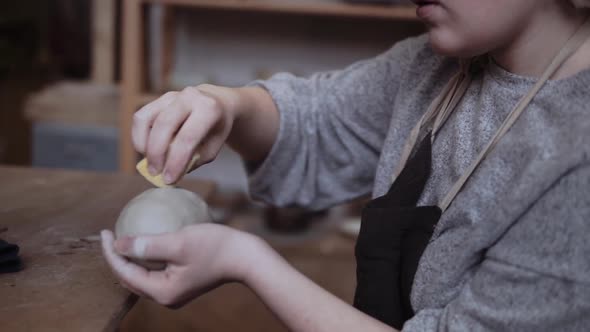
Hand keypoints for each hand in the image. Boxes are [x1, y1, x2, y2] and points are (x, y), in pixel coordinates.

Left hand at [100, 223, 259, 307]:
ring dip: (131, 257)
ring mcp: (175, 290)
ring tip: (123, 236)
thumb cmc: (215, 247)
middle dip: (117, 257)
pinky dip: (147, 256)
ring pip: (143, 274)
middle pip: (131, 277)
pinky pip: (157, 269)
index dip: (111, 252)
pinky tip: (148, 238)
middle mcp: (166, 296)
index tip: (105, 231)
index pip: (125, 272)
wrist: (246, 257)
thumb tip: (118, 244)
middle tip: (110, 233)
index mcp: (162, 291)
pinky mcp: (183, 281)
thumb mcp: (178, 242)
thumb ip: (146, 244)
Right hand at [133, 85, 239, 183]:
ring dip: (144, 145)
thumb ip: (192, 159)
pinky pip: (140, 117)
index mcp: (209, 109)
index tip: (169, 179)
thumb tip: (168, 173)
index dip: (175, 161)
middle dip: (156, 153)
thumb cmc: (215, 129)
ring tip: (150, 162)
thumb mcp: (212, 147)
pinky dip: (139, 136)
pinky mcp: (158, 99)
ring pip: (146, 119)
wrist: (217, 103)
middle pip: (164, 125)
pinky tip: (146, 150)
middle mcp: (189, 97)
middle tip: (155, 173)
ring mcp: (171, 96)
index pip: (188, 137)